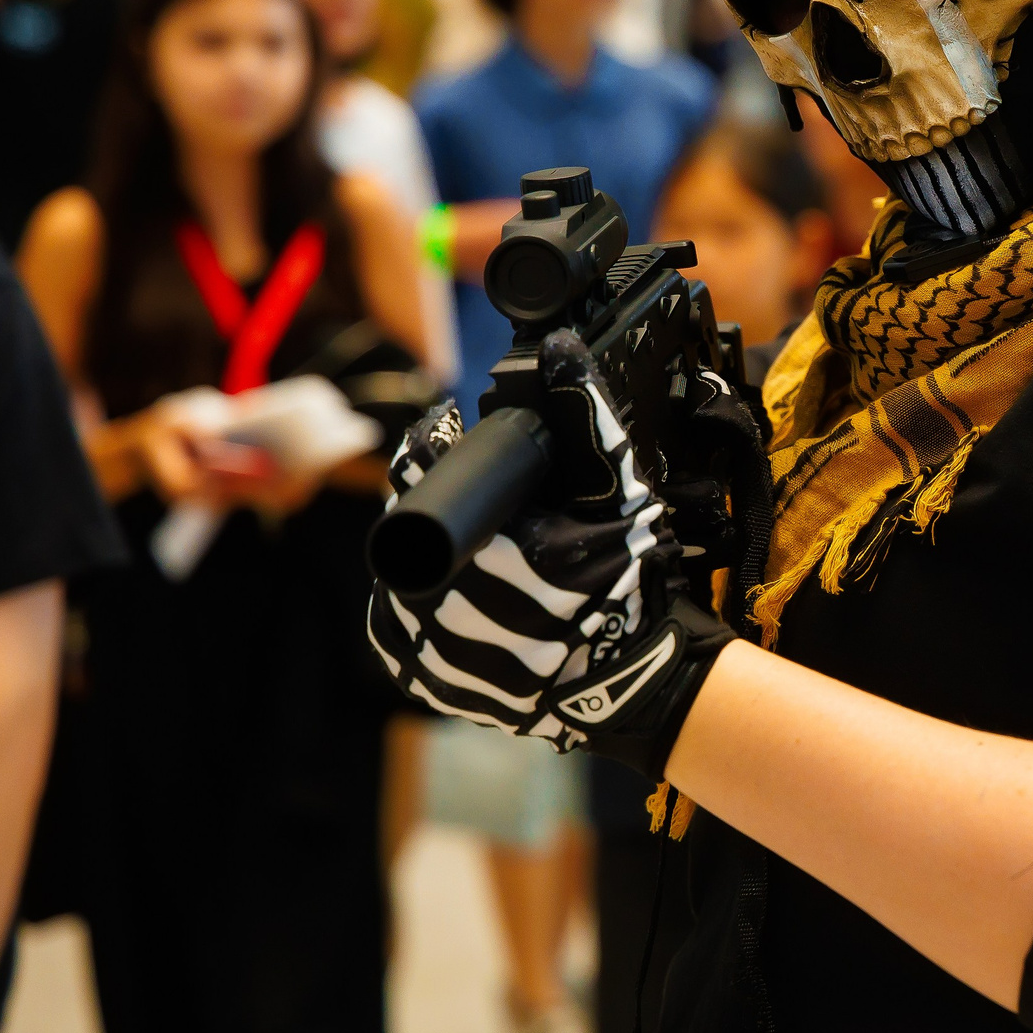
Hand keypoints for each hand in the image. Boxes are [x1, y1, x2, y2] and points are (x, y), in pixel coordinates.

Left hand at [366, 332, 738, 778]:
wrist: (634, 681)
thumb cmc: (630, 584)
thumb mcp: (621, 492)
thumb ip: (588, 418)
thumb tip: (560, 351)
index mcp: (488, 554)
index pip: (422, 470)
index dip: (436, 444)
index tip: (454, 437)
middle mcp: (448, 608)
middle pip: (406, 522)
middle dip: (436, 502)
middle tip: (484, 506)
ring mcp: (431, 651)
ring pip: (398, 574)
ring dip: (426, 553)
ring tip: (479, 549)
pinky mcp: (427, 681)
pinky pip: (403, 625)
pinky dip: (425, 603)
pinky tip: (463, 589)